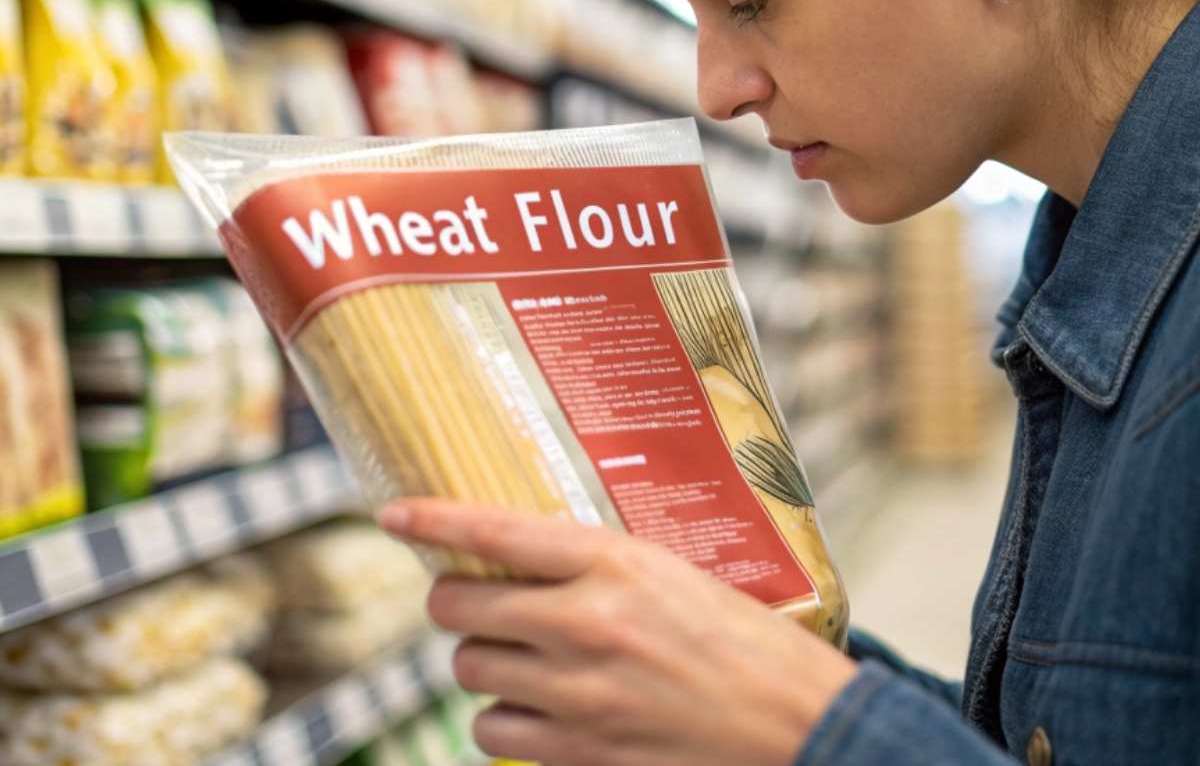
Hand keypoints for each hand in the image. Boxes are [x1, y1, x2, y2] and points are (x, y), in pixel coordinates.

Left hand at [380, 499, 858, 765]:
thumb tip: (523, 556)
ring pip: (469, 668)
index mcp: (613, 561)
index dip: (435, 520)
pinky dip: (503, 717)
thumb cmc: (741, 639)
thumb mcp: (670, 572)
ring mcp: (575, 694)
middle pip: (460, 605)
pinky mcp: (578, 754)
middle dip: (454, 599)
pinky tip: (538, 706)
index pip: (498, 531)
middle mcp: (583, 622)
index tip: (393, 515)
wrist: (795, 726)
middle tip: (473, 599)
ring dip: (484, 659)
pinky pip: (492, 731)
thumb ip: (595, 563)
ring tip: (523, 655)